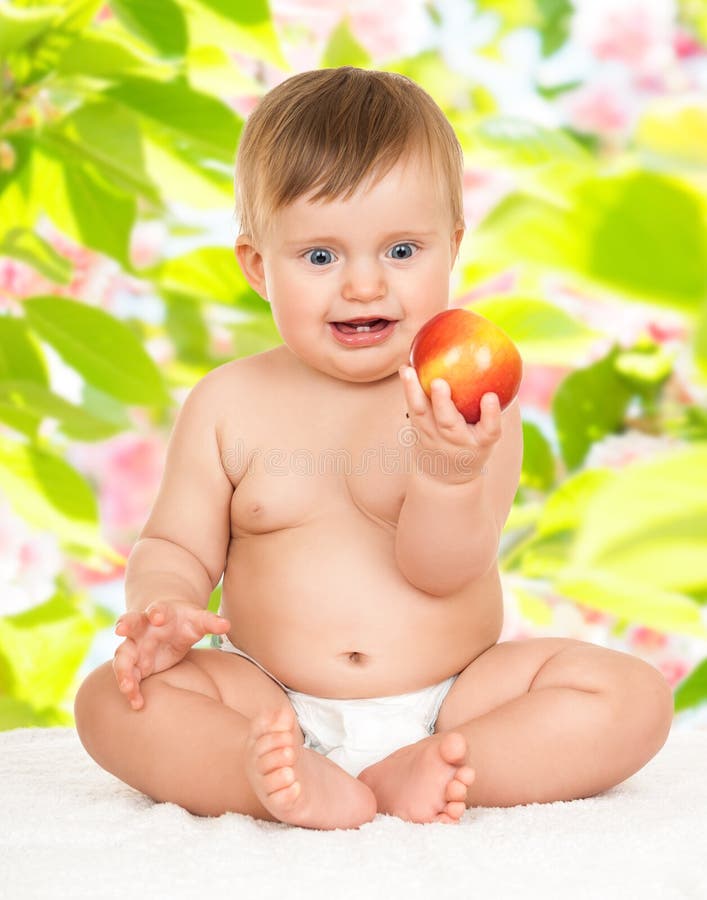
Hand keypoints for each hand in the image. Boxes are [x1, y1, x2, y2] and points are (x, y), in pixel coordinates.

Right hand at [112, 600, 230, 710]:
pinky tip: (137, 703)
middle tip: (120, 629)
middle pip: (129, 623)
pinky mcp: (135, 665)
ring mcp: (135, 646)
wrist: (168, 626)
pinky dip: (130, 690)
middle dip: (124, 625)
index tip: (157, 616)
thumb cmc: (185, 621)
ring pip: (123, 656)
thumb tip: (226, 625)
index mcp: (160, 612)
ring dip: (123, 671)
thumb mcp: (198, 619)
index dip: (156, 612)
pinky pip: (128, 677)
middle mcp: (142, 628)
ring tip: (128, 687)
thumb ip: (210, 622)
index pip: (156, 608)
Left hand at [399, 364, 501, 484]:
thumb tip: (503, 370)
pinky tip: (406, 368)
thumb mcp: (489, 436)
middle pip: (447, 423)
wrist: (446, 477)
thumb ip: (493, 409)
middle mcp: (454, 441)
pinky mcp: (416, 431)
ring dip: (413, 392)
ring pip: (421, 415)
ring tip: (408, 370)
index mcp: (479, 442)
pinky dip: (407, 389)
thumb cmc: (473, 446)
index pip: (489, 431)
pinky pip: (412, 409)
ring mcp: (432, 438)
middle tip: (439, 382)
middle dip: (442, 403)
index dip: (491, 414)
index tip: (491, 397)